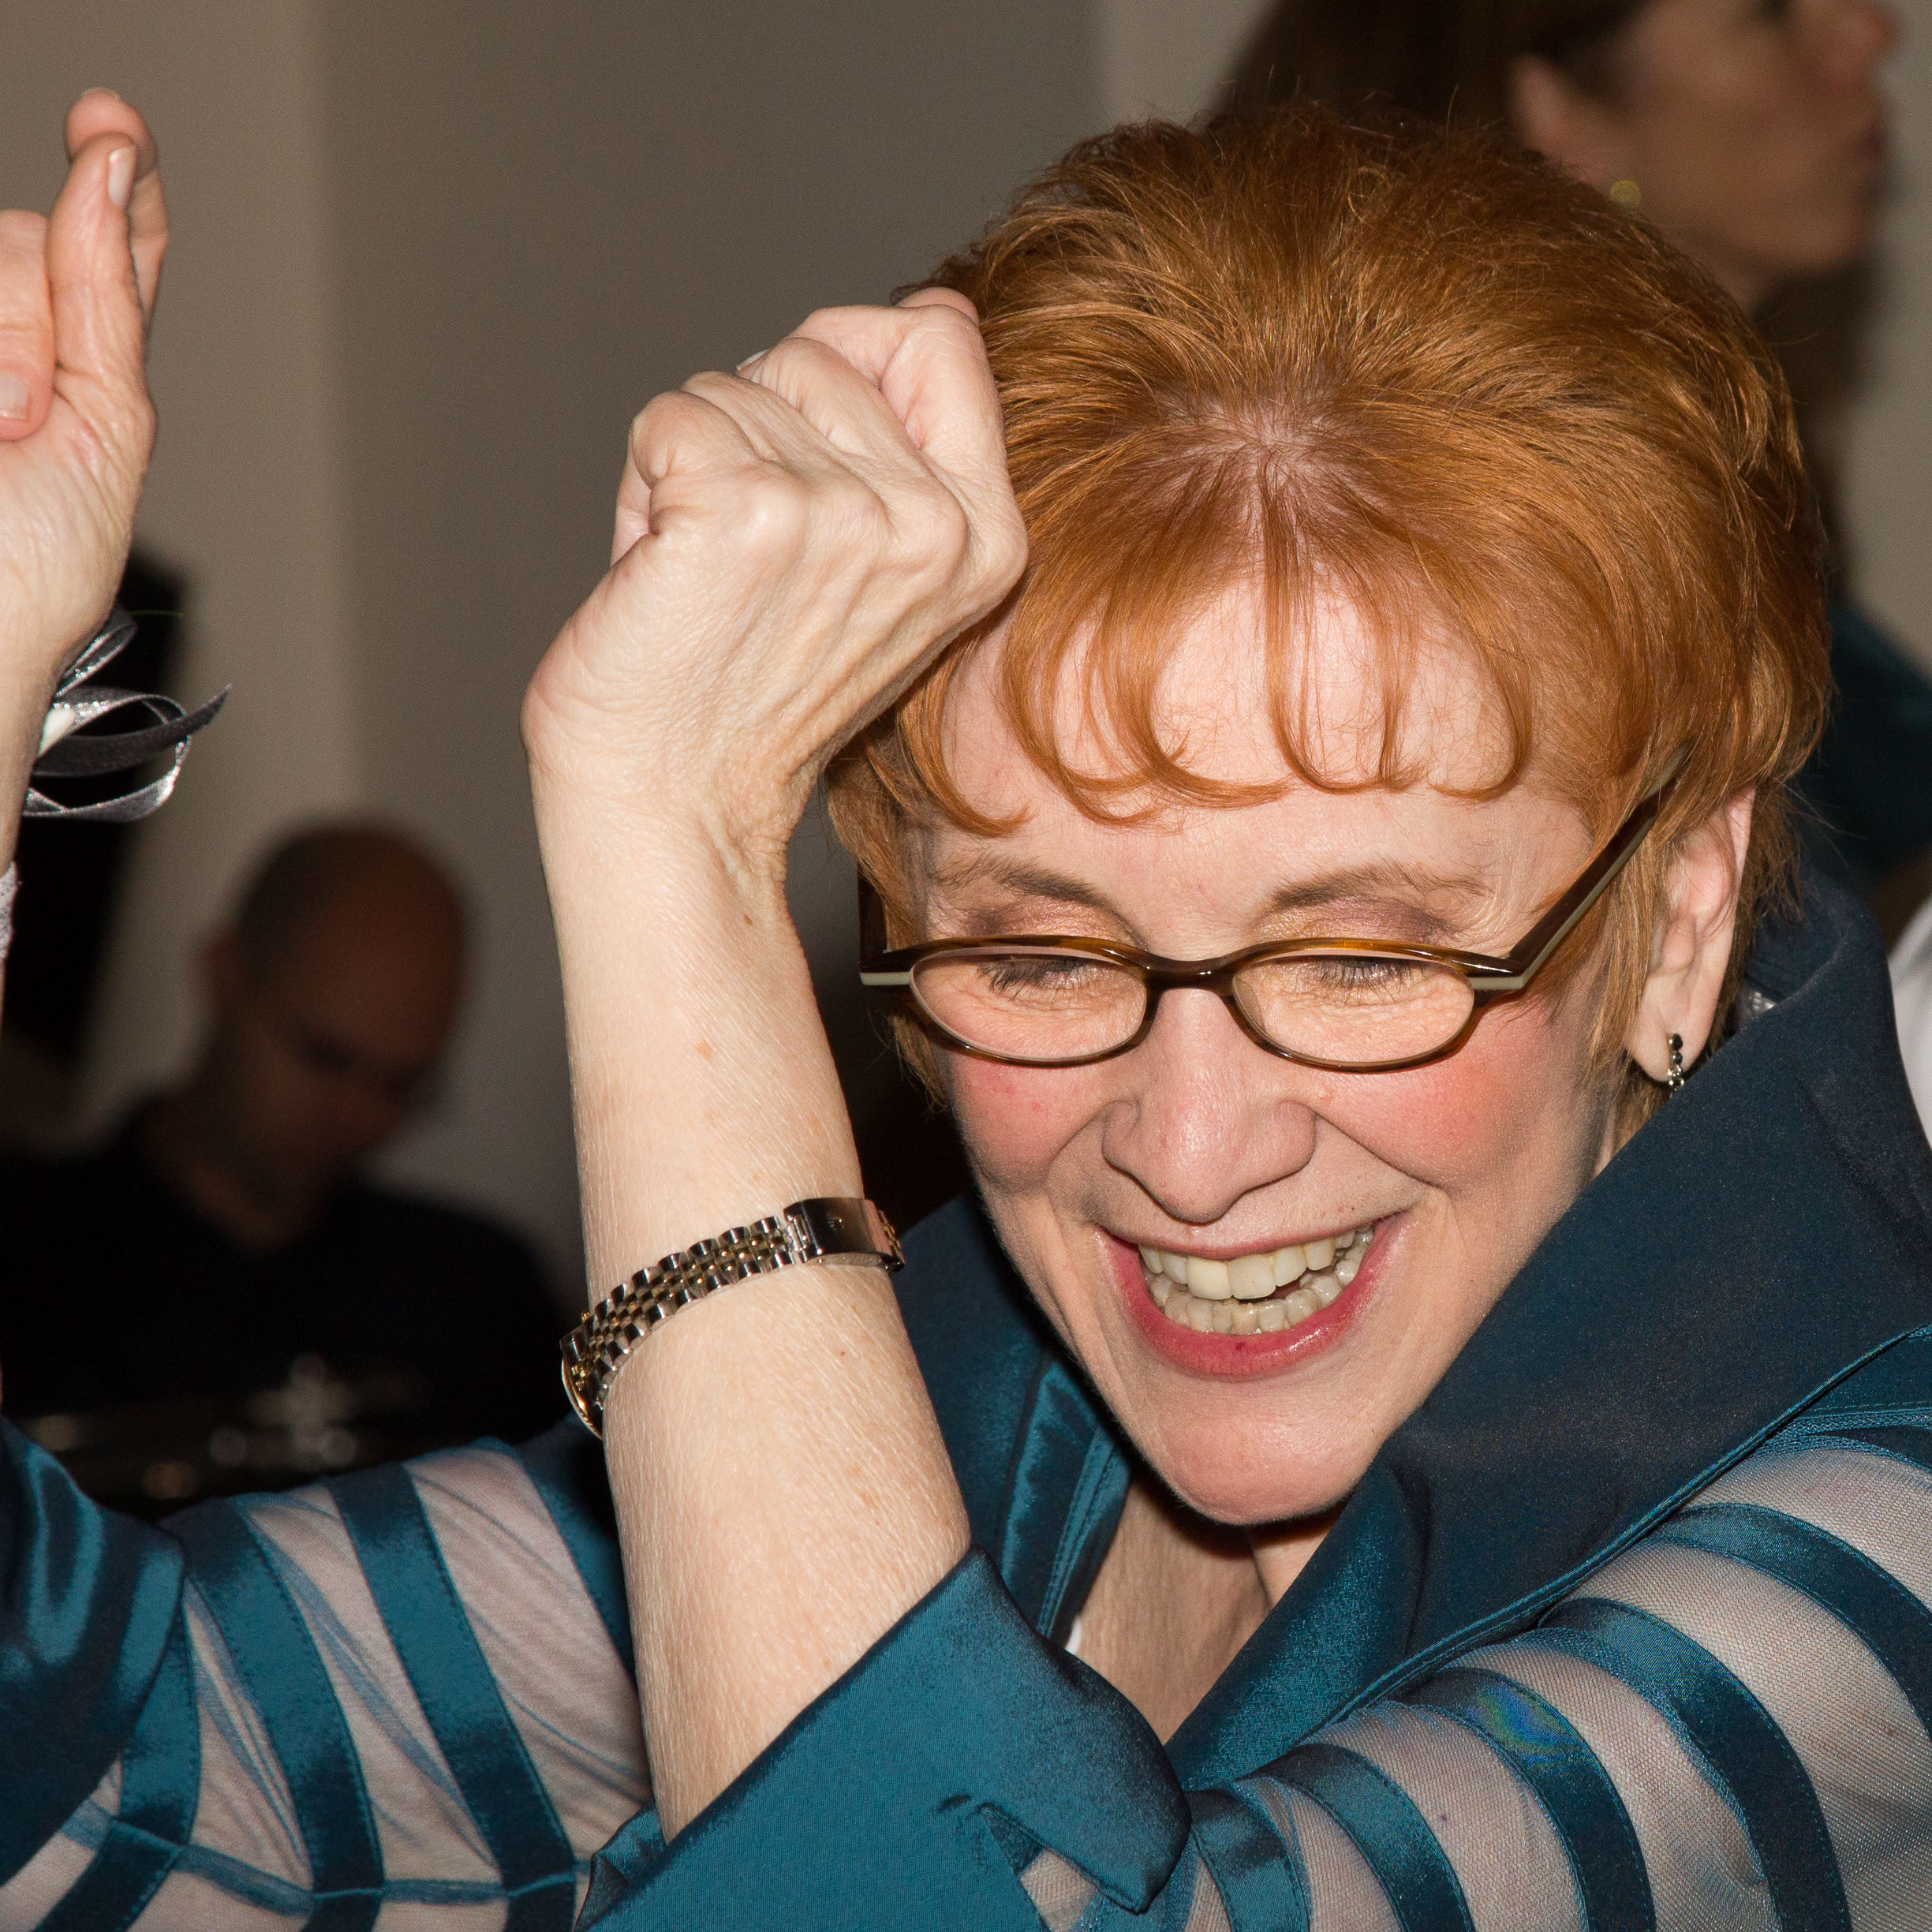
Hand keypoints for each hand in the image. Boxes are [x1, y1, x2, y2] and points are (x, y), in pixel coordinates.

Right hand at [0, 92, 165, 709]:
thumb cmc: (32, 571)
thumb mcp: (107, 432)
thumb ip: (107, 301)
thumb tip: (109, 169)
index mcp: (89, 368)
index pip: (113, 244)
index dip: (116, 173)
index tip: (106, 123)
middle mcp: (14, 340)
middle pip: (27, 239)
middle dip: (36, 319)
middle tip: (28, 424)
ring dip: (1, 349)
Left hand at [522, 290, 1025, 868]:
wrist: (673, 795)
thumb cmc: (751, 680)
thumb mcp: (878, 563)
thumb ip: (910, 445)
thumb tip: (936, 309)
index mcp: (987, 537)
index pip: (941, 337)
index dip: (849, 360)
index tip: (806, 453)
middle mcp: (933, 525)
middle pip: (817, 350)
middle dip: (753, 428)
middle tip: (744, 554)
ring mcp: (844, 517)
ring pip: (733, 386)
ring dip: (692, 468)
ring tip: (705, 574)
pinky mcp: (746, 512)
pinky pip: (670, 418)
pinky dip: (642, 484)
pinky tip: (665, 572)